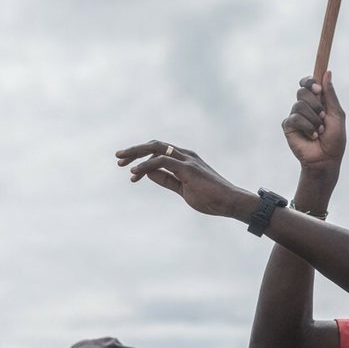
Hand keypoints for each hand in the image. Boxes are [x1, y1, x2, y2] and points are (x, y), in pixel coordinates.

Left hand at [115, 141, 249, 219]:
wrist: (229, 202)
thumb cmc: (210, 197)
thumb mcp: (182, 188)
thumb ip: (166, 180)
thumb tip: (148, 174)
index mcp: (185, 159)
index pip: (159, 152)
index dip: (141, 158)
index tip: (129, 171)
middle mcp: (185, 155)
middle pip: (155, 145)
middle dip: (135, 150)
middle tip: (118, 158)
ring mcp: (187, 160)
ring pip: (156, 149)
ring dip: (136, 154)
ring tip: (121, 163)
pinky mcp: (188, 168)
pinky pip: (162, 161)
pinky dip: (146, 165)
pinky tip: (134, 172)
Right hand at [282, 71, 345, 176]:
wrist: (326, 159)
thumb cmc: (335, 139)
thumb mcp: (337, 115)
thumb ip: (330, 95)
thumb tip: (327, 73)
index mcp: (317, 101)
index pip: (308, 83)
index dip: (310, 82)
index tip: (318, 89)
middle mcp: (305, 107)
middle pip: (303, 91)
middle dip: (315, 104)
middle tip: (323, 116)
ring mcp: (296, 116)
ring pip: (299, 105)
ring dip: (313, 119)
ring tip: (319, 131)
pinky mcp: (289, 126)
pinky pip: (295, 118)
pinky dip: (307, 127)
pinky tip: (312, 136)